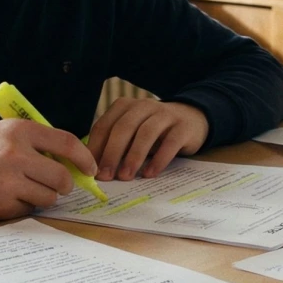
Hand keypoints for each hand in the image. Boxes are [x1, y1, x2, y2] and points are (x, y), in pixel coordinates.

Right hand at [0, 120, 96, 219]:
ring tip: (26, 189)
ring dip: (44, 196)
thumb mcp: (2, 131)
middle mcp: (17, 155)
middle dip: (64, 184)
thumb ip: (34, 142)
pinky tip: (7, 196)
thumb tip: (68, 162)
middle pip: (62, 177)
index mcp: (20, 131)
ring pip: (49, 197)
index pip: (67, 143)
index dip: (85, 158)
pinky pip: (28, 210)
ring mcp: (9, 182)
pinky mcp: (1, 205)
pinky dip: (24, 206)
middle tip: (57, 184)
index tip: (90, 169)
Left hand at [87, 98, 207, 180]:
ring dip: (133, 156)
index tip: (91, 170)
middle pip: (124, 127)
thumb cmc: (154, 131)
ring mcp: (165, 114)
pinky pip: (170, 142)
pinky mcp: (183, 126)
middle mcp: (144, 106)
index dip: (96, 148)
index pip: (105, 125)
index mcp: (125, 106)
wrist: (192, 118)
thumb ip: (116, 145)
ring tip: (126, 176)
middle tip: (106, 176)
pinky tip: (150, 173)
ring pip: (146, 133)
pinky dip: (159, 159)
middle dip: (112, 153)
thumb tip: (95, 169)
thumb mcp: (133, 133)